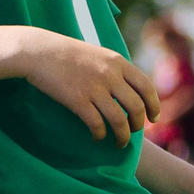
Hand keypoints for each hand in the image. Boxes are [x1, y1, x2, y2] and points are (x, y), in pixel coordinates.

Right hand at [21, 31, 158, 144]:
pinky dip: (100, 135)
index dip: (154, 105)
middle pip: (136, 107)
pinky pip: (97, 125)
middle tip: (134, 131)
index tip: (154, 118)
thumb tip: (129, 89)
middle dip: (138, 124)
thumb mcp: (98, 54)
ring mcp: (94, 88)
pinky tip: (98, 137)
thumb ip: (115, 69)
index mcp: (117, 62)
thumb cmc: (67, 53)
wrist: (39, 51)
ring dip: (123, 136)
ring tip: (119, 142)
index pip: (146, 86)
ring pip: (119, 120)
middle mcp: (110, 75)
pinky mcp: (78, 100)